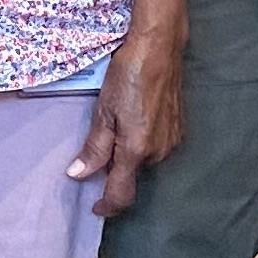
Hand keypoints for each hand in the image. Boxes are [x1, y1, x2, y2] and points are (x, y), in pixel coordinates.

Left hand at [69, 21, 186, 215]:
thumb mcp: (104, 111)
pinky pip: (157, 148)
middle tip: (100, 146)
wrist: (159, 48)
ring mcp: (172, 141)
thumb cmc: (128, 74)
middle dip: (115, 170)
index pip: (122, 194)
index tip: (95, 209)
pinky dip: (143, 143)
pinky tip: (135, 119)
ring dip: (130, 155)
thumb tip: (78, 175)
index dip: (107, 207)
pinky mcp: (179, 130)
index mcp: (136, 150)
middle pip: (132, 176)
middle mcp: (158, 152)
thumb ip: (94, 148)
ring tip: (118, 124)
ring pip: (144, 161)